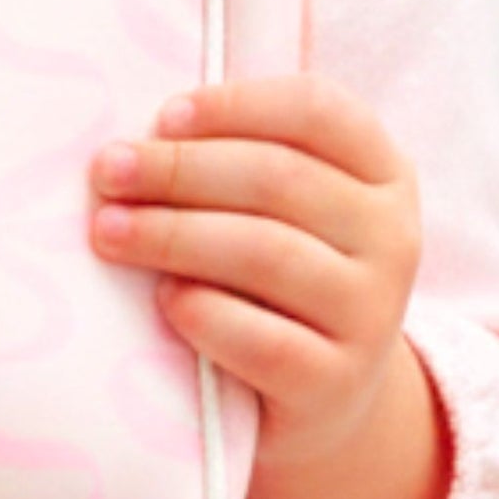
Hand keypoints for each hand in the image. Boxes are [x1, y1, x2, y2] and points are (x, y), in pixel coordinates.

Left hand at [88, 72, 423, 474]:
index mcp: (380, 172)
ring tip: (108, 231)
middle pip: (278, 179)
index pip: (318, 110)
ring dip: (172, 235)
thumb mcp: (273, 209)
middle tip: (107, 171)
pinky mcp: (337, 382)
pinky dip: (204, 313)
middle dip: (178, 169)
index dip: (235, 105)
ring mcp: (372, 313)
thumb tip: (134, 141)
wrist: (320, 393)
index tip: (163, 117)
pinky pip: (265, 341)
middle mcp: (392, 237)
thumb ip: (229, 161)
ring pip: (267, 253)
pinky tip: (165, 299)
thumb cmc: (271, 275)